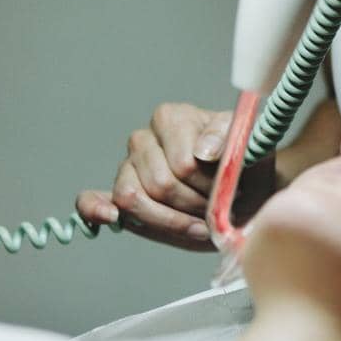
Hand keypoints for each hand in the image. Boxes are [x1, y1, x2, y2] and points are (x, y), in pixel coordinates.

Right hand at [75, 102, 276, 251]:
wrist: (243, 192)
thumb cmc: (245, 168)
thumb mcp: (249, 149)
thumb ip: (229, 140)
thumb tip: (203, 152)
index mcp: (174, 118)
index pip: (182, 163)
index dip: (207, 185)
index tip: (229, 191)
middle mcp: (146, 139)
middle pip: (159, 185)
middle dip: (192, 206)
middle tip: (215, 209)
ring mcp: (128, 167)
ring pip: (132, 198)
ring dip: (169, 221)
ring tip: (196, 222)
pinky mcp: (120, 194)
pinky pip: (91, 199)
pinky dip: (95, 209)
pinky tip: (109, 217)